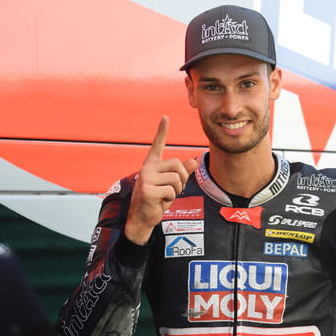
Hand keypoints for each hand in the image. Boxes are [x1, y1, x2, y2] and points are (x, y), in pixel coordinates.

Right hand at [124, 116, 197, 244]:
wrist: (142, 218)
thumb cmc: (156, 201)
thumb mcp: (170, 185)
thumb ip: (181, 173)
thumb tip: (193, 161)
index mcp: (152, 165)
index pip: (157, 145)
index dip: (162, 131)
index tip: (165, 117)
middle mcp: (148, 168)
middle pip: (178, 165)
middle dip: (182, 179)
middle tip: (173, 189)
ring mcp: (146, 178)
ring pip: (177, 179)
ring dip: (176, 191)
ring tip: (164, 196)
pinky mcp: (148, 190)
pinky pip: (171, 191)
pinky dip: (170, 199)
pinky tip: (159, 202)